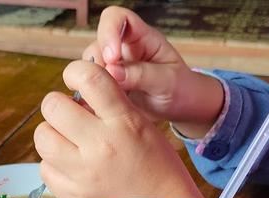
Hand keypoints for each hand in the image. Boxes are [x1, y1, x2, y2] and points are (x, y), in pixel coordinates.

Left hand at [34, 60, 205, 197]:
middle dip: (58, 106)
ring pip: (42, 137)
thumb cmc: (158, 170)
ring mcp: (83, 174)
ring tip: (67, 142)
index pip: (88, 78)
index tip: (75, 79)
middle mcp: (100, 147)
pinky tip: (69, 166)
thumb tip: (78, 95)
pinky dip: (53, 164)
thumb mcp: (144, 127)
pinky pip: (45, 169)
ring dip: (51, 134)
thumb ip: (111, 107)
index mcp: (124, 124)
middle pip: (52, 106)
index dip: (75, 71)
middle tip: (69, 116)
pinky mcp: (73, 196)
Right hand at [83, 6, 223, 137]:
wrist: (178, 107)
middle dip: (99, 64)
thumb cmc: (178, 88)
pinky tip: (101, 107)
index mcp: (141, 38)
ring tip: (110, 99)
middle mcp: (123, 50)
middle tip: (110, 86)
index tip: (112, 57)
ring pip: (90, 67)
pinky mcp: (107, 87)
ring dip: (94, 83)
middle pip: (98, 44)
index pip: (118, 18)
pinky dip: (91, 96)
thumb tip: (112, 71)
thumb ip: (141, 75)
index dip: (109, 32)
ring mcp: (113, 69)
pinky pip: (90, 87)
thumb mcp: (166, 81)